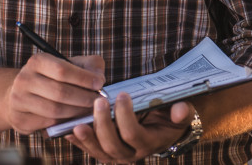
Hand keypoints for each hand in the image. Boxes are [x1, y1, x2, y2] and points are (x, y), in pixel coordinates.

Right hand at [4, 53, 105, 133]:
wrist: (25, 94)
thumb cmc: (55, 78)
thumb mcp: (71, 64)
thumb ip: (90, 66)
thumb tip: (98, 79)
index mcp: (37, 61)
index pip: (62, 70)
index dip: (83, 78)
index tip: (100, 83)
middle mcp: (24, 79)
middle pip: (60, 92)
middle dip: (84, 98)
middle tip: (99, 101)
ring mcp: (18, 101)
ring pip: (54, 111)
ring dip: (77, 112)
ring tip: (89, 110)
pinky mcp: (20, 119)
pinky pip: (47, 125)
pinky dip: (64, 123)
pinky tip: (75, 119)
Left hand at [67, 94, 192, 163]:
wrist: (163, 129)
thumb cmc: (170, 117)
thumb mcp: (181, 113)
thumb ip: (182, 112)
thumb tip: (180, 109)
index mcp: (149, 144)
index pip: (133, 135)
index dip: (125, 117)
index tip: (121, 95)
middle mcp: (131, 155)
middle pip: (112, 145)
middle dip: (103, 124)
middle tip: (98, 102)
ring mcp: (117, 155)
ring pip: (99, 151)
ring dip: (87, 138)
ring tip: (78, 123)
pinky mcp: (105, 152)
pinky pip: (90, 149)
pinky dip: (79, 141)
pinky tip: (68, 131)